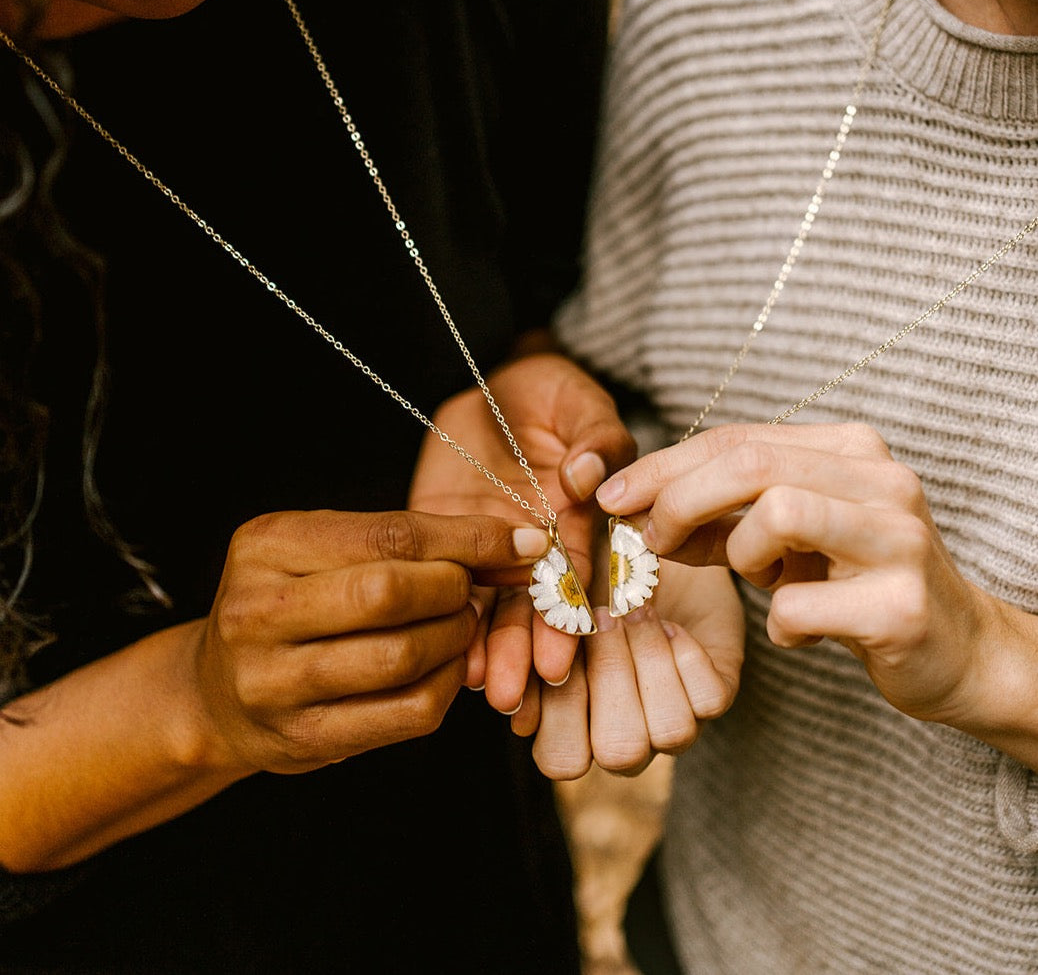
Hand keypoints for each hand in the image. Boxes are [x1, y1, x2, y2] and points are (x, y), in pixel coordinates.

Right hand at [192, 509, 551, 775]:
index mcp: (266, 546)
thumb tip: (516, 543)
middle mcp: (258, 612)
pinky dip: (447, 685)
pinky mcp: (304, 739)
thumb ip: (403, 541)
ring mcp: (274, 683)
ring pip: (403, 656)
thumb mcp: (322, 551)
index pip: (388, 534)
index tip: (523, 541)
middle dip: (456, 589)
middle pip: (391, 592)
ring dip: (456, 638)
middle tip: (474, 590)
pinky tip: (446, 668)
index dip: (469, 538)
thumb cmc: (289, 604)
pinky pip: (407, 712)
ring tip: (460, 626)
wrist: (216, 692)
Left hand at [409, 352, 635, 711]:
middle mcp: (535, 548)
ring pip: (491, 607)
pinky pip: (446, 585)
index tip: (562, 653)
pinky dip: (447, 620)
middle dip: (525, 649)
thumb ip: (596, 437)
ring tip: (482, 686)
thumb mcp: (580, 403)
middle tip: (515, 691)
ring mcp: (488, 549)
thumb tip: (585, 473)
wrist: (494, 385)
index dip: (568, 615)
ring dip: (489, 650)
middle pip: (533, 606)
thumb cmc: (550, 393)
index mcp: (577, 522)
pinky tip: (447, 657)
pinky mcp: (444, 540)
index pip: (575, 575)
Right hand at [526, 573, 741, 779]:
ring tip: (636, 609)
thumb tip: (519, 715)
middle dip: (611, 677)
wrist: (638, 546)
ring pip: (671, 730)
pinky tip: (669, 624)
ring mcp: (671, 718)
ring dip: (650, 659)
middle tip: (604, 616)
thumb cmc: (575, 576)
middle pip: (620, 753)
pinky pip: (709, 699)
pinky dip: (688, 654)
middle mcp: (624, 734)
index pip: (561, 758)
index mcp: (571, 725)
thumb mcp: (538, 601)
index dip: (561, 711)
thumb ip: (519, 646)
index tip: (561, 648)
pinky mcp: (713, 691)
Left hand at [596, 422, 1030, 735]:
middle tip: (652, 541)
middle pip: (750, 464)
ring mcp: (897, 538)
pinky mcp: (902, 605)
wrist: (956, 650)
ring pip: (777, 513)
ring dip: (740, 554)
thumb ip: (719, 515)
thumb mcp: (784, 538)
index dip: (663, 465)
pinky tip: (800, 631)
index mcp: (849, 450)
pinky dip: (781, 625)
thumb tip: (636, 510)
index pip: (737, 439)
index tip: (611, 495)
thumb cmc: (854, 584)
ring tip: (759, 579)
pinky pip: (799, 607)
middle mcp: (880, 479)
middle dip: (678, 500)